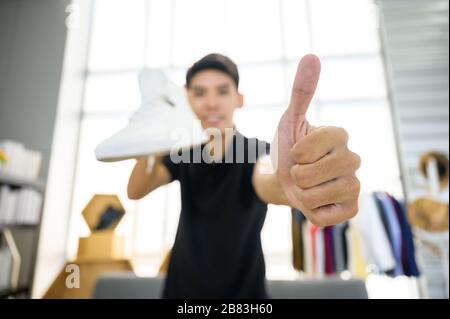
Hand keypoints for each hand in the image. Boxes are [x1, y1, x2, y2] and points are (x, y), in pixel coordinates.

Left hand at [271, 55, 360, 226]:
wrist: (289, 179)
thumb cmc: (291, 148)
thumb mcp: (290, 120)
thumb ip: (302, 92)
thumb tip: (312, 57)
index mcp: (340, 135)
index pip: (306, 149)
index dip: (293, 153)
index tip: (298, 151)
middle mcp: (353, 159)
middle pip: (308, 174)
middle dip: (294, 175)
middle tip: (301, 171)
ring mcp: (355, 186)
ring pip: (312, 196)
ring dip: (301, 193)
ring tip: (308, 186)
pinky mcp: (351, 209)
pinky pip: (321, 217)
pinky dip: (310, 211)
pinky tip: (317, 201)